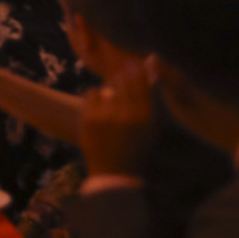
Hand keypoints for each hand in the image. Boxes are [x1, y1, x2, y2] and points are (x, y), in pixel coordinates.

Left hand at [78, 60, 154, 180]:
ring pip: (107, 87)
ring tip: (110, 104)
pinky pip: (91, 93)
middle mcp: (126, 114)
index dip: (137, 70)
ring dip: (109, 92)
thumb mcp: (150, 129)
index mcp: (145, 117)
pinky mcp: (88, 118)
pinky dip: (94, 99)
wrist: (113, 173)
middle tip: (120, 78)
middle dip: (122, 77)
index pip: (141, 82)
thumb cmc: (136, 150)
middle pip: (123, 81)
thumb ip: (150, 102)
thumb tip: (149, 72)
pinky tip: (99, 110)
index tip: (135, 65)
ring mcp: (106, 116)